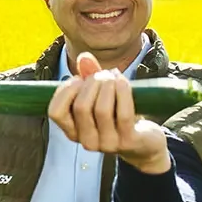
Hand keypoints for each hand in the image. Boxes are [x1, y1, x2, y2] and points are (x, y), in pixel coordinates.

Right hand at [48, 51, 170, 173]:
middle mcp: (87, 142)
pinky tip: (122, 81)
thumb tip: (84, 57)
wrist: (145, 142)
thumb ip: (89, 76)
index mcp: (73, 131)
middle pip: (81, 107)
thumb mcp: (100, 95)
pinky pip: (124, 114)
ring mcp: (108, 144)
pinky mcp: (128, 141)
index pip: (56, 112)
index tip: (79, 79)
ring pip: (102, 110)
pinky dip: (122, 91)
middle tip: (103, 75)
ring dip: (108, 86)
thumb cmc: (117, 115)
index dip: (65, 91)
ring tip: (113, 77)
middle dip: (92, 83)